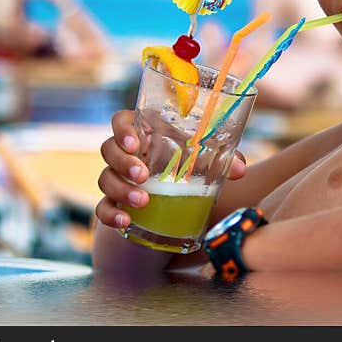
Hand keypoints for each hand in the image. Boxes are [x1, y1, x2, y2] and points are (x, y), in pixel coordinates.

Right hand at [95, 110, 247, 228]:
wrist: (178, 204)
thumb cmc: (191, 169)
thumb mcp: (207, 162)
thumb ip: (224, 160)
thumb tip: (240, 169)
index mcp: (146, 134)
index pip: (122, 120)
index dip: (123, 128)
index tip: (135, 142)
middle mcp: (127, 154)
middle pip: (109, 149)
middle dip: (123, 161)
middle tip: (143, 175)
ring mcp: (117, 179)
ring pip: (105, 178)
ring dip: (121, 189)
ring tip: (143, 201)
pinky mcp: (114, 204)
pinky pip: (102, 208)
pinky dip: (110, 214)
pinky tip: (124, 221)